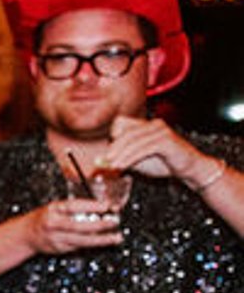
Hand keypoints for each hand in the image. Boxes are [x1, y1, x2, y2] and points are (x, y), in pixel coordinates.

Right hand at [22, 197, 123, 256]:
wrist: (26, 234)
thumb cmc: (45, 217)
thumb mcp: (56, 207)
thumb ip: (76, 208)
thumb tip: (102, 208)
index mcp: (53, 210)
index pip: (73, 206)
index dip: (91, 206)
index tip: (106, 206)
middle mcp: (53, 224)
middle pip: (79, 225)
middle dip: (100, 224)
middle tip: (115, 221)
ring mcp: (56, 238)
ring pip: (82, 240)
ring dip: (101, 239)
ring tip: (116, 237)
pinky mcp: (59, 249)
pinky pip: (79, 246)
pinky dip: (93, 244)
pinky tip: (104, 241)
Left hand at [103, 114, 218, 188]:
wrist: (189, 169)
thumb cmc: (164, 163)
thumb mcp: (138, 160)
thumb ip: (122, 158)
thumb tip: (101, 162)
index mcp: (146, 126)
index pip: (121, 123)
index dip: (112, 137)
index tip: (106, 152)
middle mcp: (153, 125)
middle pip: (125, 132)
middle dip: (113, 148)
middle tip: (103, 161)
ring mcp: (161, 131)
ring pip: (133, 140)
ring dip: (119, 155)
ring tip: (112, 166)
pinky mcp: (167, 141)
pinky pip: (143, 148)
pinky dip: (130, 158)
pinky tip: (122, 166)